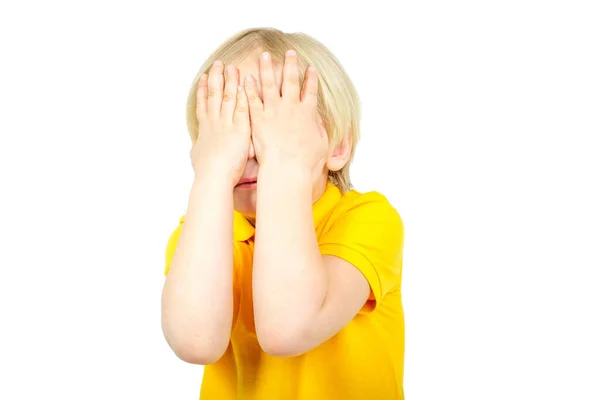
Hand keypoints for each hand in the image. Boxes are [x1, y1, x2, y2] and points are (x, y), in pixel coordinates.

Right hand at [190, 61, 250, 186]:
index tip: (204, 77)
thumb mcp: (198, 157)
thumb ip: (199, 149)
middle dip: (217, 78)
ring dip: (230, 81)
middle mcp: (214, 123)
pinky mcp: (240, 129)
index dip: (204, 90)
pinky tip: (246, 84)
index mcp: (205, 129)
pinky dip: (243, 96)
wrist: (213, 177)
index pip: (204, 104)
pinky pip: (241, 108)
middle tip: (218, 64)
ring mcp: (226, 124)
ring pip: (228, 97)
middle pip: (214, 95)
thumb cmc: (206, 172)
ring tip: (232, 67)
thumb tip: (196, 149)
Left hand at [244, 50, 327, 178]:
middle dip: (291, 65)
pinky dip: (250, 88)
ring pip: (270, 84)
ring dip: (267, 68)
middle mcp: (291, 107)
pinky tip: (247, 78)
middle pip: (291, 80)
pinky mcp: (258, 118)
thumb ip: (319, 131)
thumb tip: (318, 124)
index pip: (310, 91)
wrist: (287, 169)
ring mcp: (273, 111)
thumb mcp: (321, 146)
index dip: (311, 79)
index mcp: (307, 113)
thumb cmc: (306, 163)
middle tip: (289, 53)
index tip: (310, 69)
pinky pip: (253, 99)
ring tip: (264, 56)